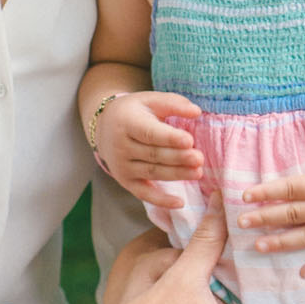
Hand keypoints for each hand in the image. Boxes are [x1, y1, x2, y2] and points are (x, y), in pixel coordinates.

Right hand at [94, 89, 203, 210]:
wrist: (104, 126)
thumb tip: (196, 112)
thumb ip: (173, 103)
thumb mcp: (150, 100)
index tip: (189, 140)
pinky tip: (179, 203)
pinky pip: (143, 193)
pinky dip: (161, 200)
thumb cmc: (135, 111)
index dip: (169, 138)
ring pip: (152, 173)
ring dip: (176, 174)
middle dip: (178, 158)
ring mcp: (122, 166)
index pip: (149, 132)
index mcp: (127, 122)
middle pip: (153, 154)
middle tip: (199, 158)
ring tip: (198, 173)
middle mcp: (121, 146)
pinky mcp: (125, 181)